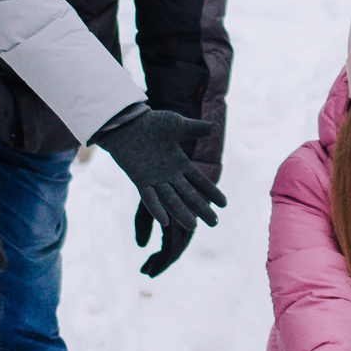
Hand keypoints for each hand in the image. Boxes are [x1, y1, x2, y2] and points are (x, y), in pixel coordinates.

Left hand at [93, 105, 224, 262]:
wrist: (126, 123)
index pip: (199, 181)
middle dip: (201, 209)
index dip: (211, 192)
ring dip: (181, 213)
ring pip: (171, 200)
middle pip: (188, 195)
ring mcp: (154, 179)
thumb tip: (215, 127)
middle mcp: (169, 175)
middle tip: (215, 224)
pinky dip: (156, 208)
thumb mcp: (177, 124)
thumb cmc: (151, 123)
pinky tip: (165, 221)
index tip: (224, 205)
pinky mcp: (140, 180)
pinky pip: (148, 197)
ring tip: (194, 226)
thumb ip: (195, 128)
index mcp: (179, 163)